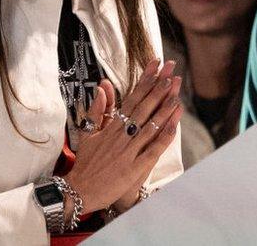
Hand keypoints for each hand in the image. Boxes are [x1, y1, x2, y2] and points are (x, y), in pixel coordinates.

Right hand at [63, 59, 183, 214]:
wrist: (79, 191)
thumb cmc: (85, 163)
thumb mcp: (87, 133)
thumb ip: (97, 110)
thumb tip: (102, 87)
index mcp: (111, 127)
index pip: (131, 98)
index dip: (145, 81)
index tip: (155, 66)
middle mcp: (121, 136)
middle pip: (143, 108)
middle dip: (158, 88)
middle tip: (171, 71)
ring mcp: (128, 151)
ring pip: (150, 126)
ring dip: (164, 109)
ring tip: (176, 92)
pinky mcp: (134, 168)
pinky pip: (152, 150)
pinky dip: (163, 137)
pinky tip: (174, 125)